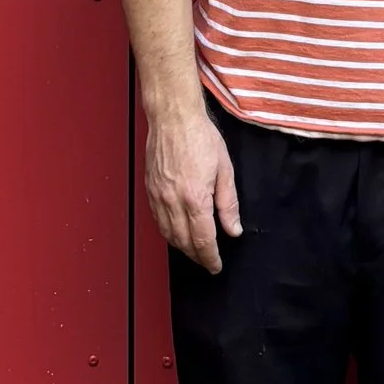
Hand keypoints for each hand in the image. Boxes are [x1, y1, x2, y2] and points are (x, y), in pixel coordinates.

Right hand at [144, 107, 242, 273]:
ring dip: (182, 248)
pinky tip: (177, 232)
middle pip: (184, 242)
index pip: (203, 240)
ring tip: (194, 252)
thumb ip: (228, 203)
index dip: (210, 258)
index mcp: (195, 198)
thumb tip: (233, 229)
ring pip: (168, 234)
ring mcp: (158, 197)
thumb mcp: (224, 169)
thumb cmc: (200, 137)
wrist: (173, 117)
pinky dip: (168, 233)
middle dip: (197, 257)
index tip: (216, 266)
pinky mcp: (150, 190)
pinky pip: (158, 220)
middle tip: (207, 262)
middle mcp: (173, 202)